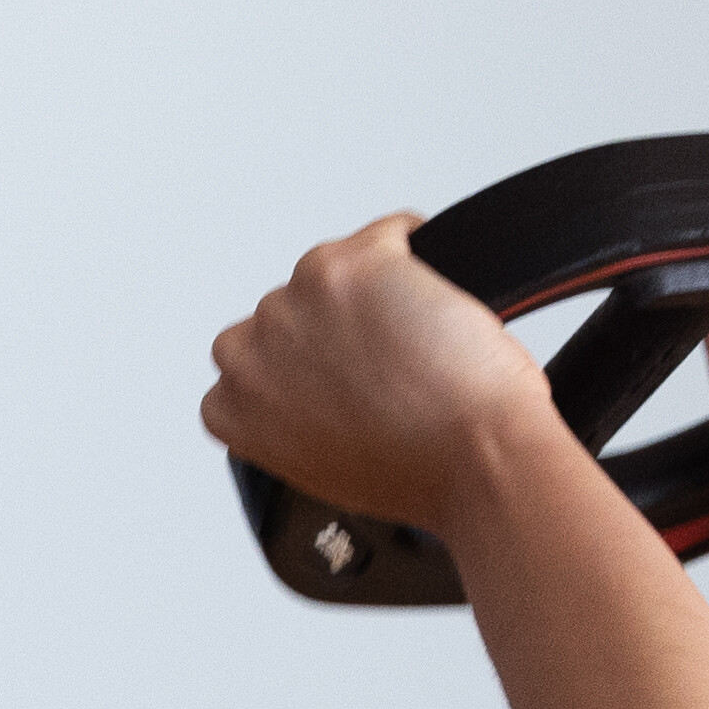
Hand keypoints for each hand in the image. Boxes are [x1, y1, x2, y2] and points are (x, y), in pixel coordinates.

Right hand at [203, 221, 567, 540]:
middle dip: (338, 324)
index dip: (308, 362)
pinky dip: (421, 256)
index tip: (345, 379)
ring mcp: (293, 300)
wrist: (476, 457)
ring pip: (339, 272)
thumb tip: (317, 386)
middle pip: (294, 309)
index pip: (252, 358)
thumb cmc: (423, 472)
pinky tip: (442, 303)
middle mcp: (247, 350)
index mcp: (231, 406)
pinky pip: (391, 235)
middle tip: (393, 366)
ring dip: (378, 292)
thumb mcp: (327, 466)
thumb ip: (294, 417)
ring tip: (423, 348)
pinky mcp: (345, 262)